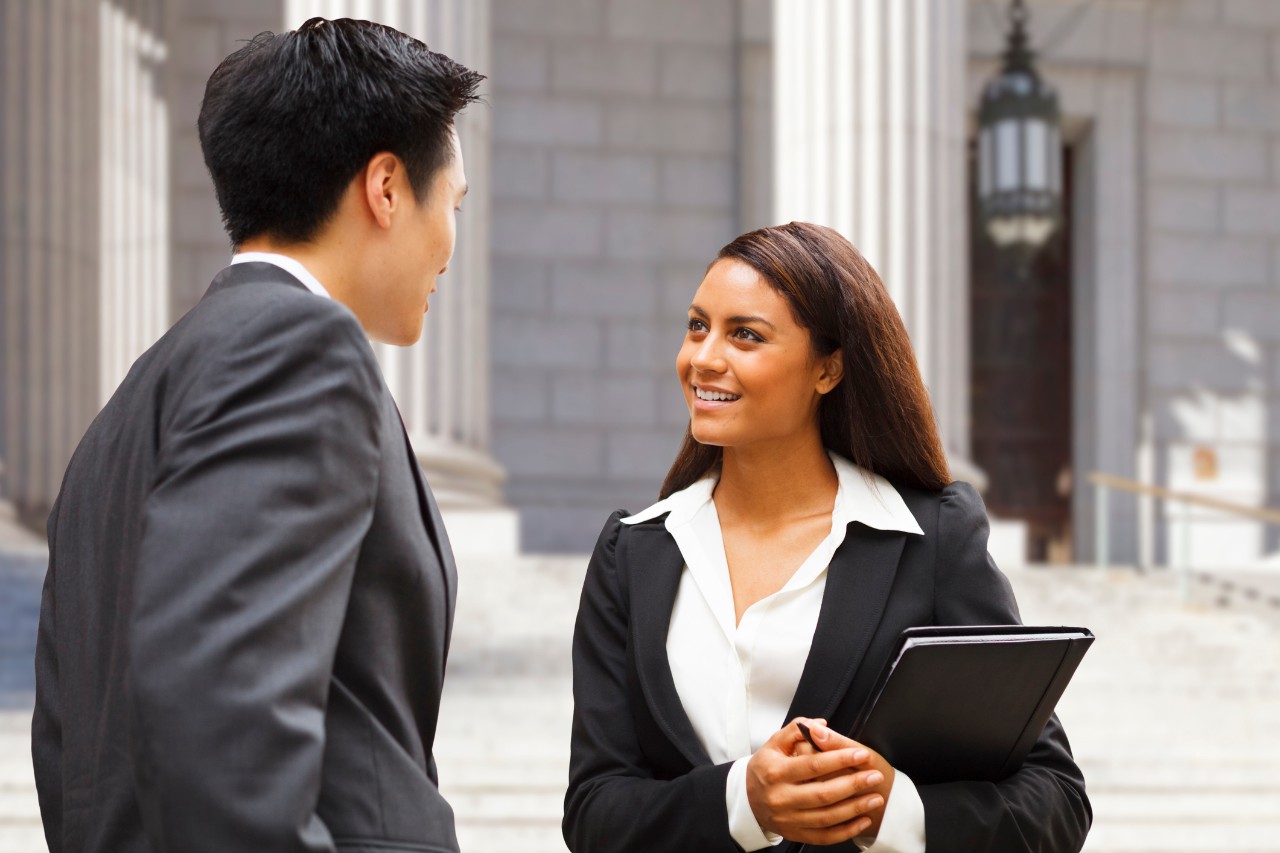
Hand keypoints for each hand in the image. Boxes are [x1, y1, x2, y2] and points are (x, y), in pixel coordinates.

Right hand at [745, 718, 889, 844]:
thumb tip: (820, 725)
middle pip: (824, 793)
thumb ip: (797, 730)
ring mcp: (788, 819)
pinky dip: (846, 831)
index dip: (840, 759)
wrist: (747, 799)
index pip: (814, 765)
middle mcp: (781, 797)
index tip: (861, 754)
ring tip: (875, 797)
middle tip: (875, 776)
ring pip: (827, 817)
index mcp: (776, 772)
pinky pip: (824, 836)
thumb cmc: (766, 768)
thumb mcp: (774, 744)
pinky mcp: (795, 834)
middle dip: (854, 784)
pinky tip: (862, 820)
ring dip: (855, 808)